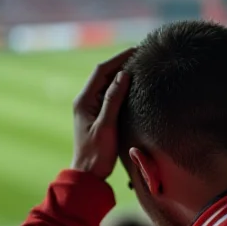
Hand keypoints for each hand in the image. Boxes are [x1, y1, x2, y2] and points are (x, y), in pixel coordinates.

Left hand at [70, 48, 134, 179]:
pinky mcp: (97, 115)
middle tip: (142, 55)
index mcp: (84, 100)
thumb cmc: (96, 153)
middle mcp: (85, 101)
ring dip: (122, 74)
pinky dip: (121, 87)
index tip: (136, 50)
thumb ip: (113, 100)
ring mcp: (91, 108)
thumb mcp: (106, 126)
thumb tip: (123, 75)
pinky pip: (109, 95)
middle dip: (122, 63)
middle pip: (104, 74)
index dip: (118, 58)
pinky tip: (135, 86)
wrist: (88, 175)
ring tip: (141, 66)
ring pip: (107, 84)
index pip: (101, 71)